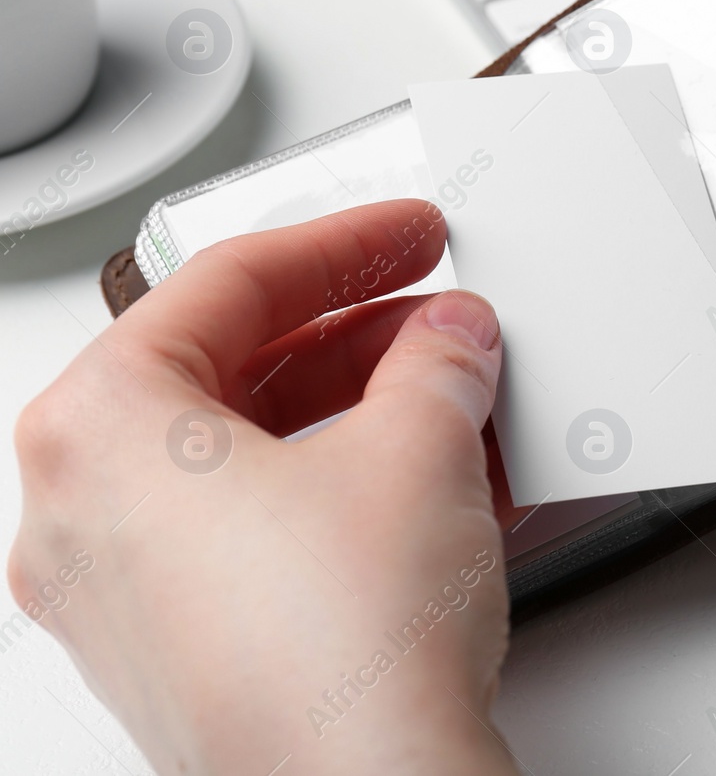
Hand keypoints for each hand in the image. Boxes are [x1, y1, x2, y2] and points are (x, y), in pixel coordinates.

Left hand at [8, 200, 518, 774]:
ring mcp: (128, 596)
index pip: (227, 282)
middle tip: (437, 314)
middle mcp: (84, 513)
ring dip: (364, 417)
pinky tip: (440, 485)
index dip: (345, 242)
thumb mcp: (418, 446)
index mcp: (99, 429)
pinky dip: (347, 494)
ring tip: (458, 401)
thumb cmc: (338, 647)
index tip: (407, 233)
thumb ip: (437, 363)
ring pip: (251, 458)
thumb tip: (448, 342)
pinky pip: (263, 535)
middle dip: (358, 336)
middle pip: (229, 371)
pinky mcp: (187, 654)